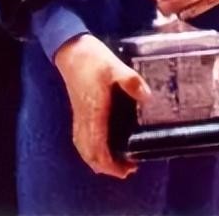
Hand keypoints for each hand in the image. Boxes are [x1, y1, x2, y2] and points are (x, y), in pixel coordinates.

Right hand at [54, 33, 150, 178]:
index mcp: (94, 113)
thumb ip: (131, 81)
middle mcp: (85, 119)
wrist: (71, 50)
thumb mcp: (115, 66)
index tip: (129, 169)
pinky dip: (91, 151)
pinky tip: (102, 146)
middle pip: (91, 155)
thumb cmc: (92, 58)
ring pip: (84, 149)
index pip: (99, 150)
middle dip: (108, 167)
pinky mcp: (78, 111)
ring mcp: (80, 116)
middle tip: (129, 168)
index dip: (112, 165)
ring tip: (118, 161)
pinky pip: (81, 140)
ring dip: (99, 160)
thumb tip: (148, 97)